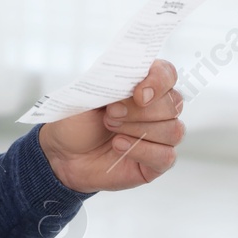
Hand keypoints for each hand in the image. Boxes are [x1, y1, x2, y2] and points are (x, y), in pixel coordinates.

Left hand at [37, 58, 183, 192]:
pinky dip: (141, 150)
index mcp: (143, 85)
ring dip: (139, 129)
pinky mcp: (157, 162)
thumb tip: (133, 76)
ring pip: (173, 130)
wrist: (63, 154)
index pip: (168, 74)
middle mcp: (157, 110)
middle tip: (110, 114)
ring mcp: (160, 137)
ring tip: (111, 129)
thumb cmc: (77, 121)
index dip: (158, 81)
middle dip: (139, 110)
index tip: (138, 93)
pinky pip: (166, 156)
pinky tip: (119, 146)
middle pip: (173, 104)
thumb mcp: (88, 94)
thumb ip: (113, 81)